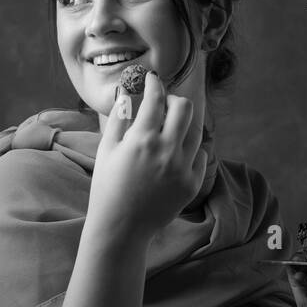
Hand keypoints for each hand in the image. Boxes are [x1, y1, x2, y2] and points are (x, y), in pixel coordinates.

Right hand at [88, 71, 207, 242]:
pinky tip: (174, 153)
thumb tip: (126, 94)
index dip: (154, 84)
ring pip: (196, 130)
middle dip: (174, 99)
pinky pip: (200, 155)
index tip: (152, 79)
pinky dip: (189, 149)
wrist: (121, 226)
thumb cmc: (107, 187)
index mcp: (141, 140)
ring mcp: (183, 168)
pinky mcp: (192, 183)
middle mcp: (166, 150)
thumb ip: (118, 119)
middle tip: (163, 104)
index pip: (156, 99)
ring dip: (183, 123)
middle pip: (184, 108)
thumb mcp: (106, 150)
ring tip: (170, 128)